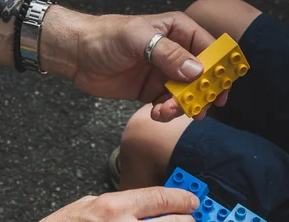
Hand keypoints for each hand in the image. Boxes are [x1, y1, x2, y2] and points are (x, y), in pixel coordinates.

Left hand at [42, 8, 227, 121]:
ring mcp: (163, 73)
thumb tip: (195, 70)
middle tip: (198, 110)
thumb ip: (167, 53)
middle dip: (200, 94)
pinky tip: (156, 113)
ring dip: (179, 107)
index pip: (208, 47)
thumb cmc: (106, 38)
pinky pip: (166, 104)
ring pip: (184, 94)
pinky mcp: (150, 91)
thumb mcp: (137, 39)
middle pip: (200, 76)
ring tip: (165, 111)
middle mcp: (174, 52)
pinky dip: (165, 113)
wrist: (78, 55)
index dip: (218, 67)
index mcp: (177, 31)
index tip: (220, 88)